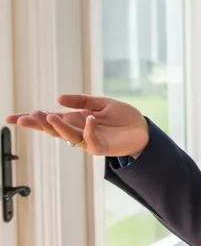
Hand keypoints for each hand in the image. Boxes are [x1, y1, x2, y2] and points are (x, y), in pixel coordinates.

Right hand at [6, 94, 149, 157]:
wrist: (142, 129)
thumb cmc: (121, 117)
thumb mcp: (100, 103)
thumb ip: (81, 101)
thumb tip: (58, 98)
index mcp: (74, 120)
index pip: (48, 119)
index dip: (30, 119)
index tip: (10, 118)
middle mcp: (77, 131)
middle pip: (52, 129)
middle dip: (38, 124)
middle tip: (26, 117)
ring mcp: (87, 141)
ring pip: (67, 136)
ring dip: (58, 126)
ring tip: (49, 115)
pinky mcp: (99, 147)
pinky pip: (90, 139)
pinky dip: (89, 128)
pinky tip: (89, 119)